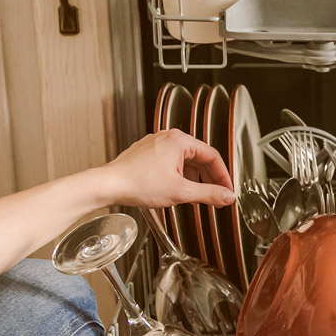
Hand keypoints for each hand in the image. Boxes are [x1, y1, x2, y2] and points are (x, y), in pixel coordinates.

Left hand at [101, 129, 234, 208]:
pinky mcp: (146, 154)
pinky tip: (176, 191)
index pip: (212, 156)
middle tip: (215, 196)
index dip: (223, 176)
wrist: (108, 186)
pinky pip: (170, 163)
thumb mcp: (181, 192)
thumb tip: (226, 196)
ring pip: (184, 161)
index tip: (227, 190)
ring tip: (195, 197)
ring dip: (193, 179)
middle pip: (198, 158)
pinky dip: (178, 177)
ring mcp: (155, 145)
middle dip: (208, 179)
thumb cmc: (138, 184)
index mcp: (179, 140)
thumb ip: (209, 194)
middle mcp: (167, 138)